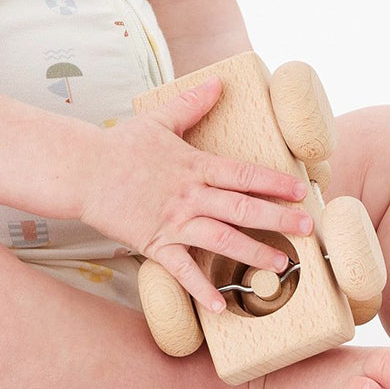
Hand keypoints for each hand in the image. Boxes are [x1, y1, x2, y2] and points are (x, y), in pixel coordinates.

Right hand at [81, 75, 311, 314]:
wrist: (83, 171)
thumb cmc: (120, 146)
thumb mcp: (159, 120)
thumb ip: (192, 105)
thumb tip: (218, 82)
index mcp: (194, 165)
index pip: (243, 173)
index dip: (274, 182)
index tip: (300, 190)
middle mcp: (190, 195)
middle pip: (242, 207)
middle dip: (278, 218)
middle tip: (306, 228)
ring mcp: (174, 221)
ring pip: (221, 239)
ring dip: (252, 253)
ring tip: (280, 266)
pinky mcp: (155, 243)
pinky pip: (181, 271)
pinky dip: (200, 290)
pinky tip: (220, 306)